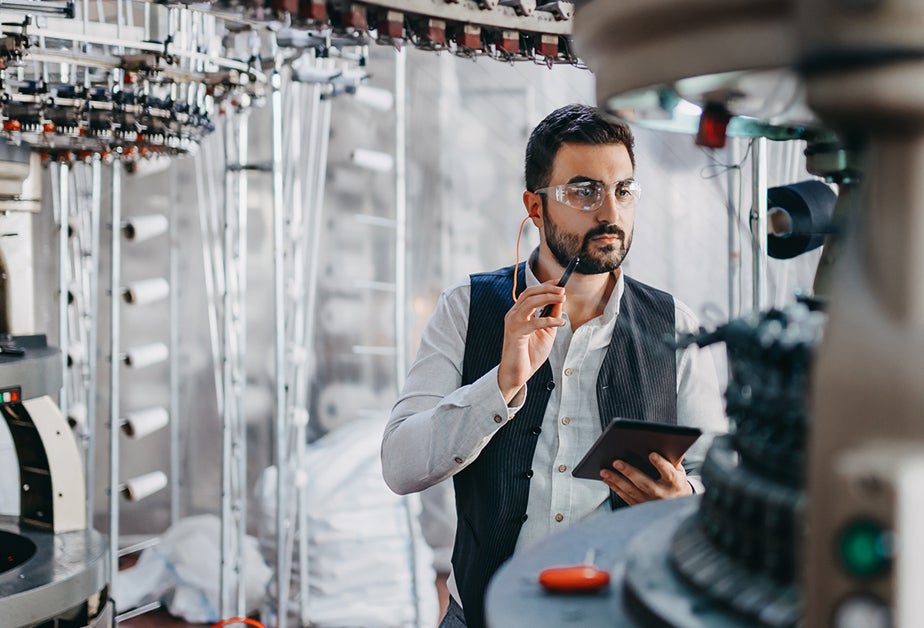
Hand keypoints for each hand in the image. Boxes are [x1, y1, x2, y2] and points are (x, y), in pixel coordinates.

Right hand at [496, 281, 566, 402]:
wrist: (518, 373)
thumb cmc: (530, 354)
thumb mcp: (547, 331)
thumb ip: (552, 316)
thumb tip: (561, 300)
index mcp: (519, 312)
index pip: (531, 292)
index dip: (546, 284)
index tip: (560, 281)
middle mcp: (514, 314)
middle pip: (530, 293)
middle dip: (548, 288)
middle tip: (563, 290)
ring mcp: (513, 323)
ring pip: (530, 302)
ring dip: (548, 298)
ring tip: (562, 298)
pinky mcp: (516, 333)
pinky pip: (534, 322)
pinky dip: (549, 320)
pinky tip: (561, 323)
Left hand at [598, 453, 692, 504]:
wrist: (677, 506)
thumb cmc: (676, 483)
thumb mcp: (680, 472)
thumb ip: (674, 460)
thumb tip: (669, 443)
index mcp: (674, 483)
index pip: (668, 473)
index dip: (660, 464)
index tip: (652, 454)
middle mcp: (661, 493)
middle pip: (644, 483)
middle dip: (629, 472)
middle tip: (616, 462)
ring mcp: (649, 501)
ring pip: (631, 490)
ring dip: (616, 480)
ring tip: (604, 470)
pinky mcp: (640, 505)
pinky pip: (625, 496)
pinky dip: (615, 487)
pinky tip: (607, 479)